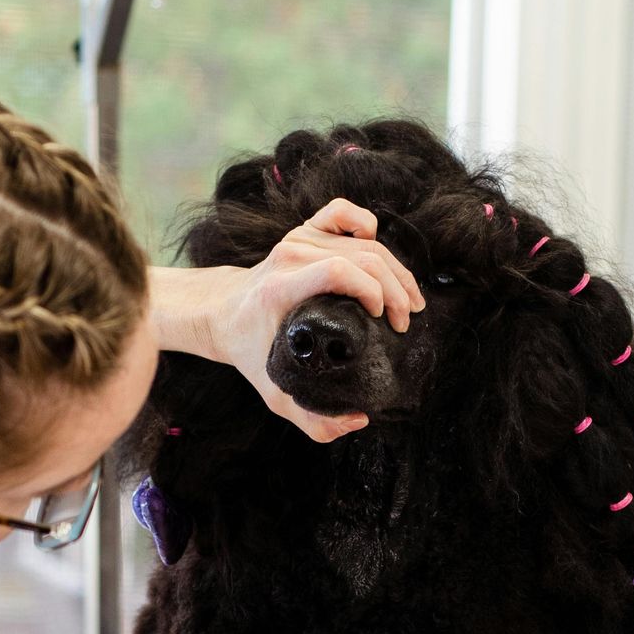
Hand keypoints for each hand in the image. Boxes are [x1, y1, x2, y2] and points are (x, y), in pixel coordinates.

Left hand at [173, 201, 423, 441]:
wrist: (224, 314)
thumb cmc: (250, 351)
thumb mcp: (275, 391)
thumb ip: (313, 419)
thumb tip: (357, 419)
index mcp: (281, 288)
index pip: (338, 271)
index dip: (372, 292)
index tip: (385, 321)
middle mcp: (290, 256)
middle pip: (362, 257)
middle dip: (394, 289)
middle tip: (406, 322)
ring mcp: (298, 239)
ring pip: (364, 242)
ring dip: (394, 270)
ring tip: (409, 301)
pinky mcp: (305, 231)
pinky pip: (344, 213)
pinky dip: (366, 225)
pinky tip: (378, 249)